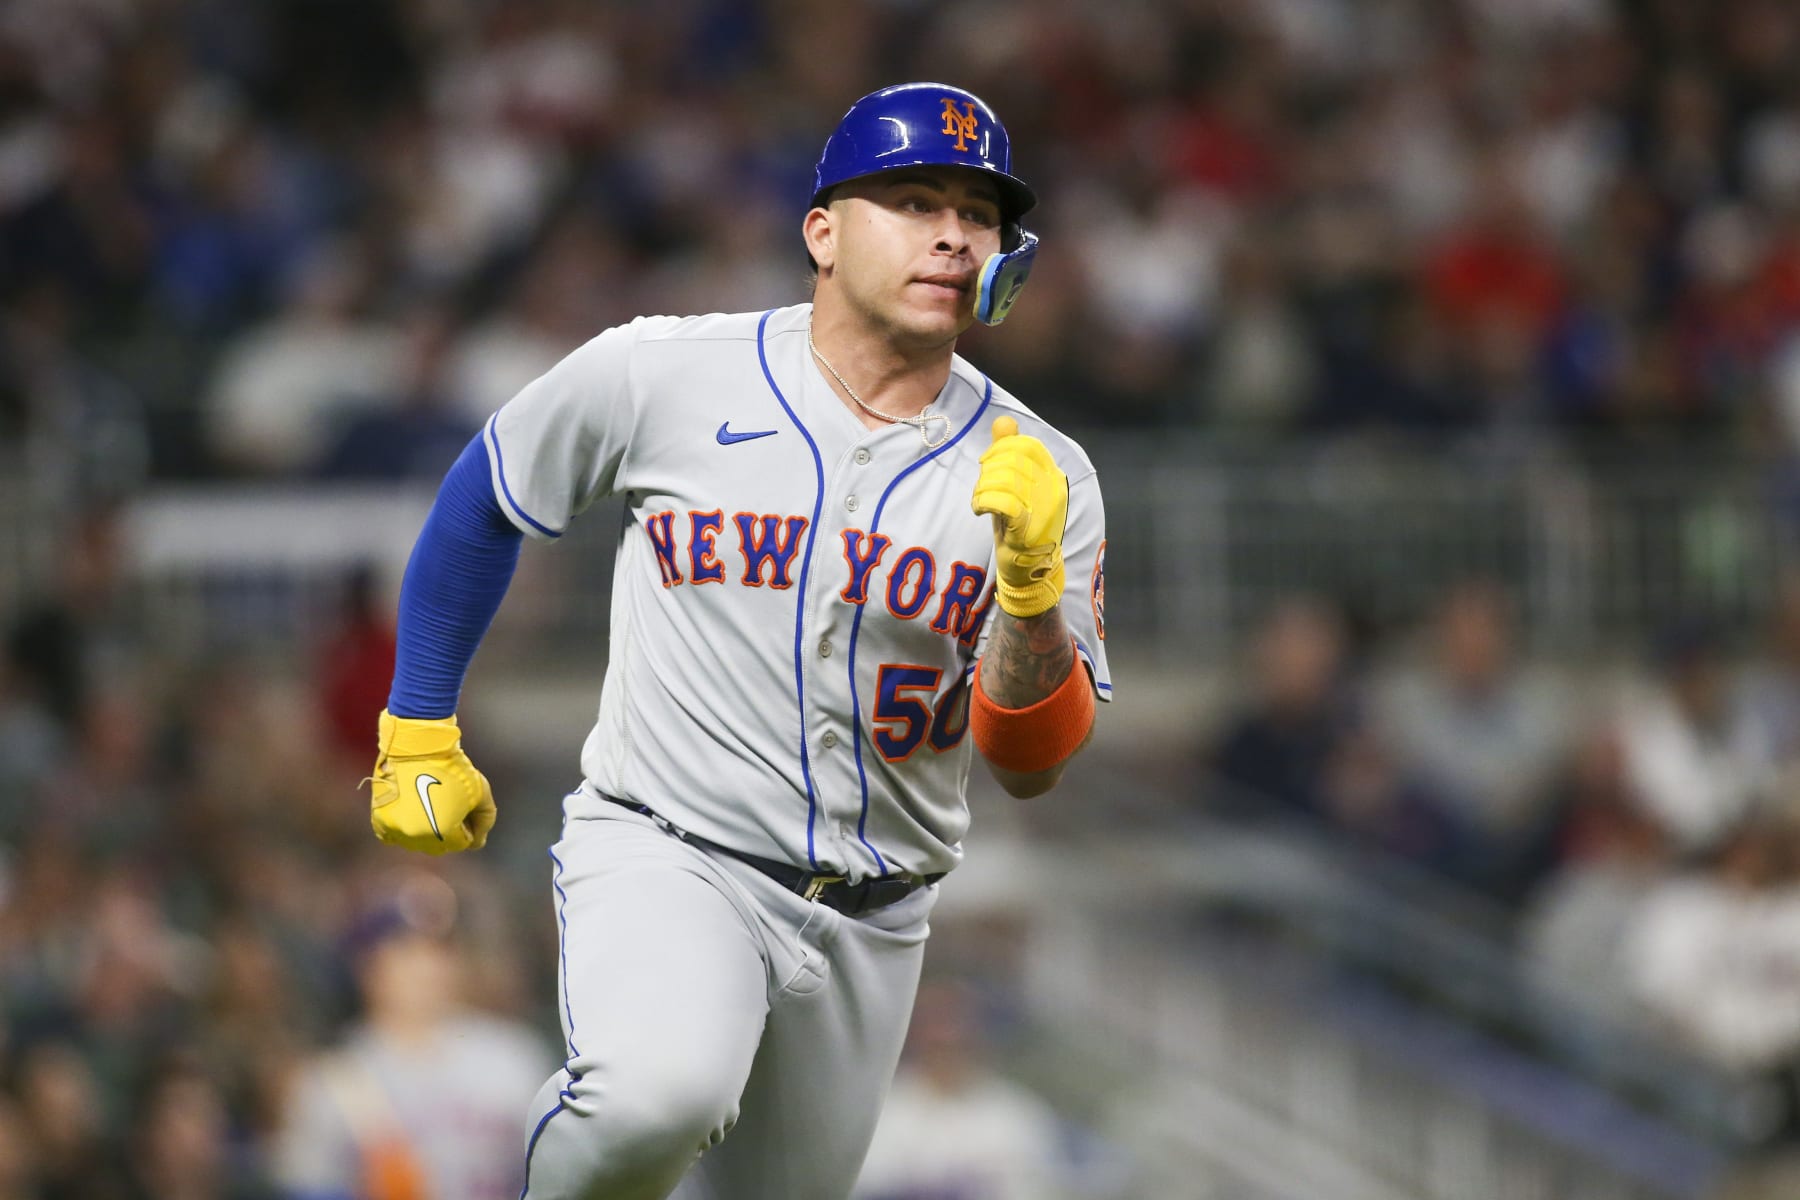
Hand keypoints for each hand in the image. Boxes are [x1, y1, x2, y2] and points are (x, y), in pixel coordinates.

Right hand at [369, 709, 495, 853]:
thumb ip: (484, 821)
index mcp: (443, 831)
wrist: (419, 745)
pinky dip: (402, 829)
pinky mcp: (379, 819)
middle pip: (439, 847)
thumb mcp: (481, 793)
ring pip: (416, 843)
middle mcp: (416, 835)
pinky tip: (411, 812)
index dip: (467, 825)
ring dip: (425, 831)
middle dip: (448, 831)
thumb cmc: (453, 767)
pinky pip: (392, 836)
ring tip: (429, 804)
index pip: (462, 843)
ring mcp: (396, 828)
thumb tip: (477, 843)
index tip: (463, 805)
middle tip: (448, 805)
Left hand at [972, 416, 1067, 617]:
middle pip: (1011, 461)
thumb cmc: (1019, 524)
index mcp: (1052, 476)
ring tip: (980, 500)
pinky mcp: (1029, 527)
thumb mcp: (1016, 485)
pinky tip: (980, 510)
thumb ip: (1010, 452)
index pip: (1028, 445)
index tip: (987, 464)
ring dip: (982, 488)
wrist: (1030, 570)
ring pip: (1003, 479)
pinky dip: (983, 502)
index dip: (1001, 449)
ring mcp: (1043, 508)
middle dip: (988, 471)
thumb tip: (1003, 420)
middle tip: (981, 487)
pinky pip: (1001, 502)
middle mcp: (1052, 489)